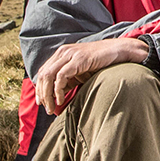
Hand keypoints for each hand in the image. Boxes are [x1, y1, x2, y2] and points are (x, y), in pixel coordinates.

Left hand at [34, 37, 150, 112]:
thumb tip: (56, 96)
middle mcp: (63, 52)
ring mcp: (70, 54)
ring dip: (47, 94)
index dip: (40, 88)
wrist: (119, 51)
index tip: (42, 103)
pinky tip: (61, 100)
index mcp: (62, 54)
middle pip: (43, 74)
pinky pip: (61, 76)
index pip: (43, 71)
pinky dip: (58, 90)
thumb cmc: (101, 63)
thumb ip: (68, 81)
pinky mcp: (78, 59)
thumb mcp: (81, 73)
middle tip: (46, 109)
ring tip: (52, 108)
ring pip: (48, 75)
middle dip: (42, 93)